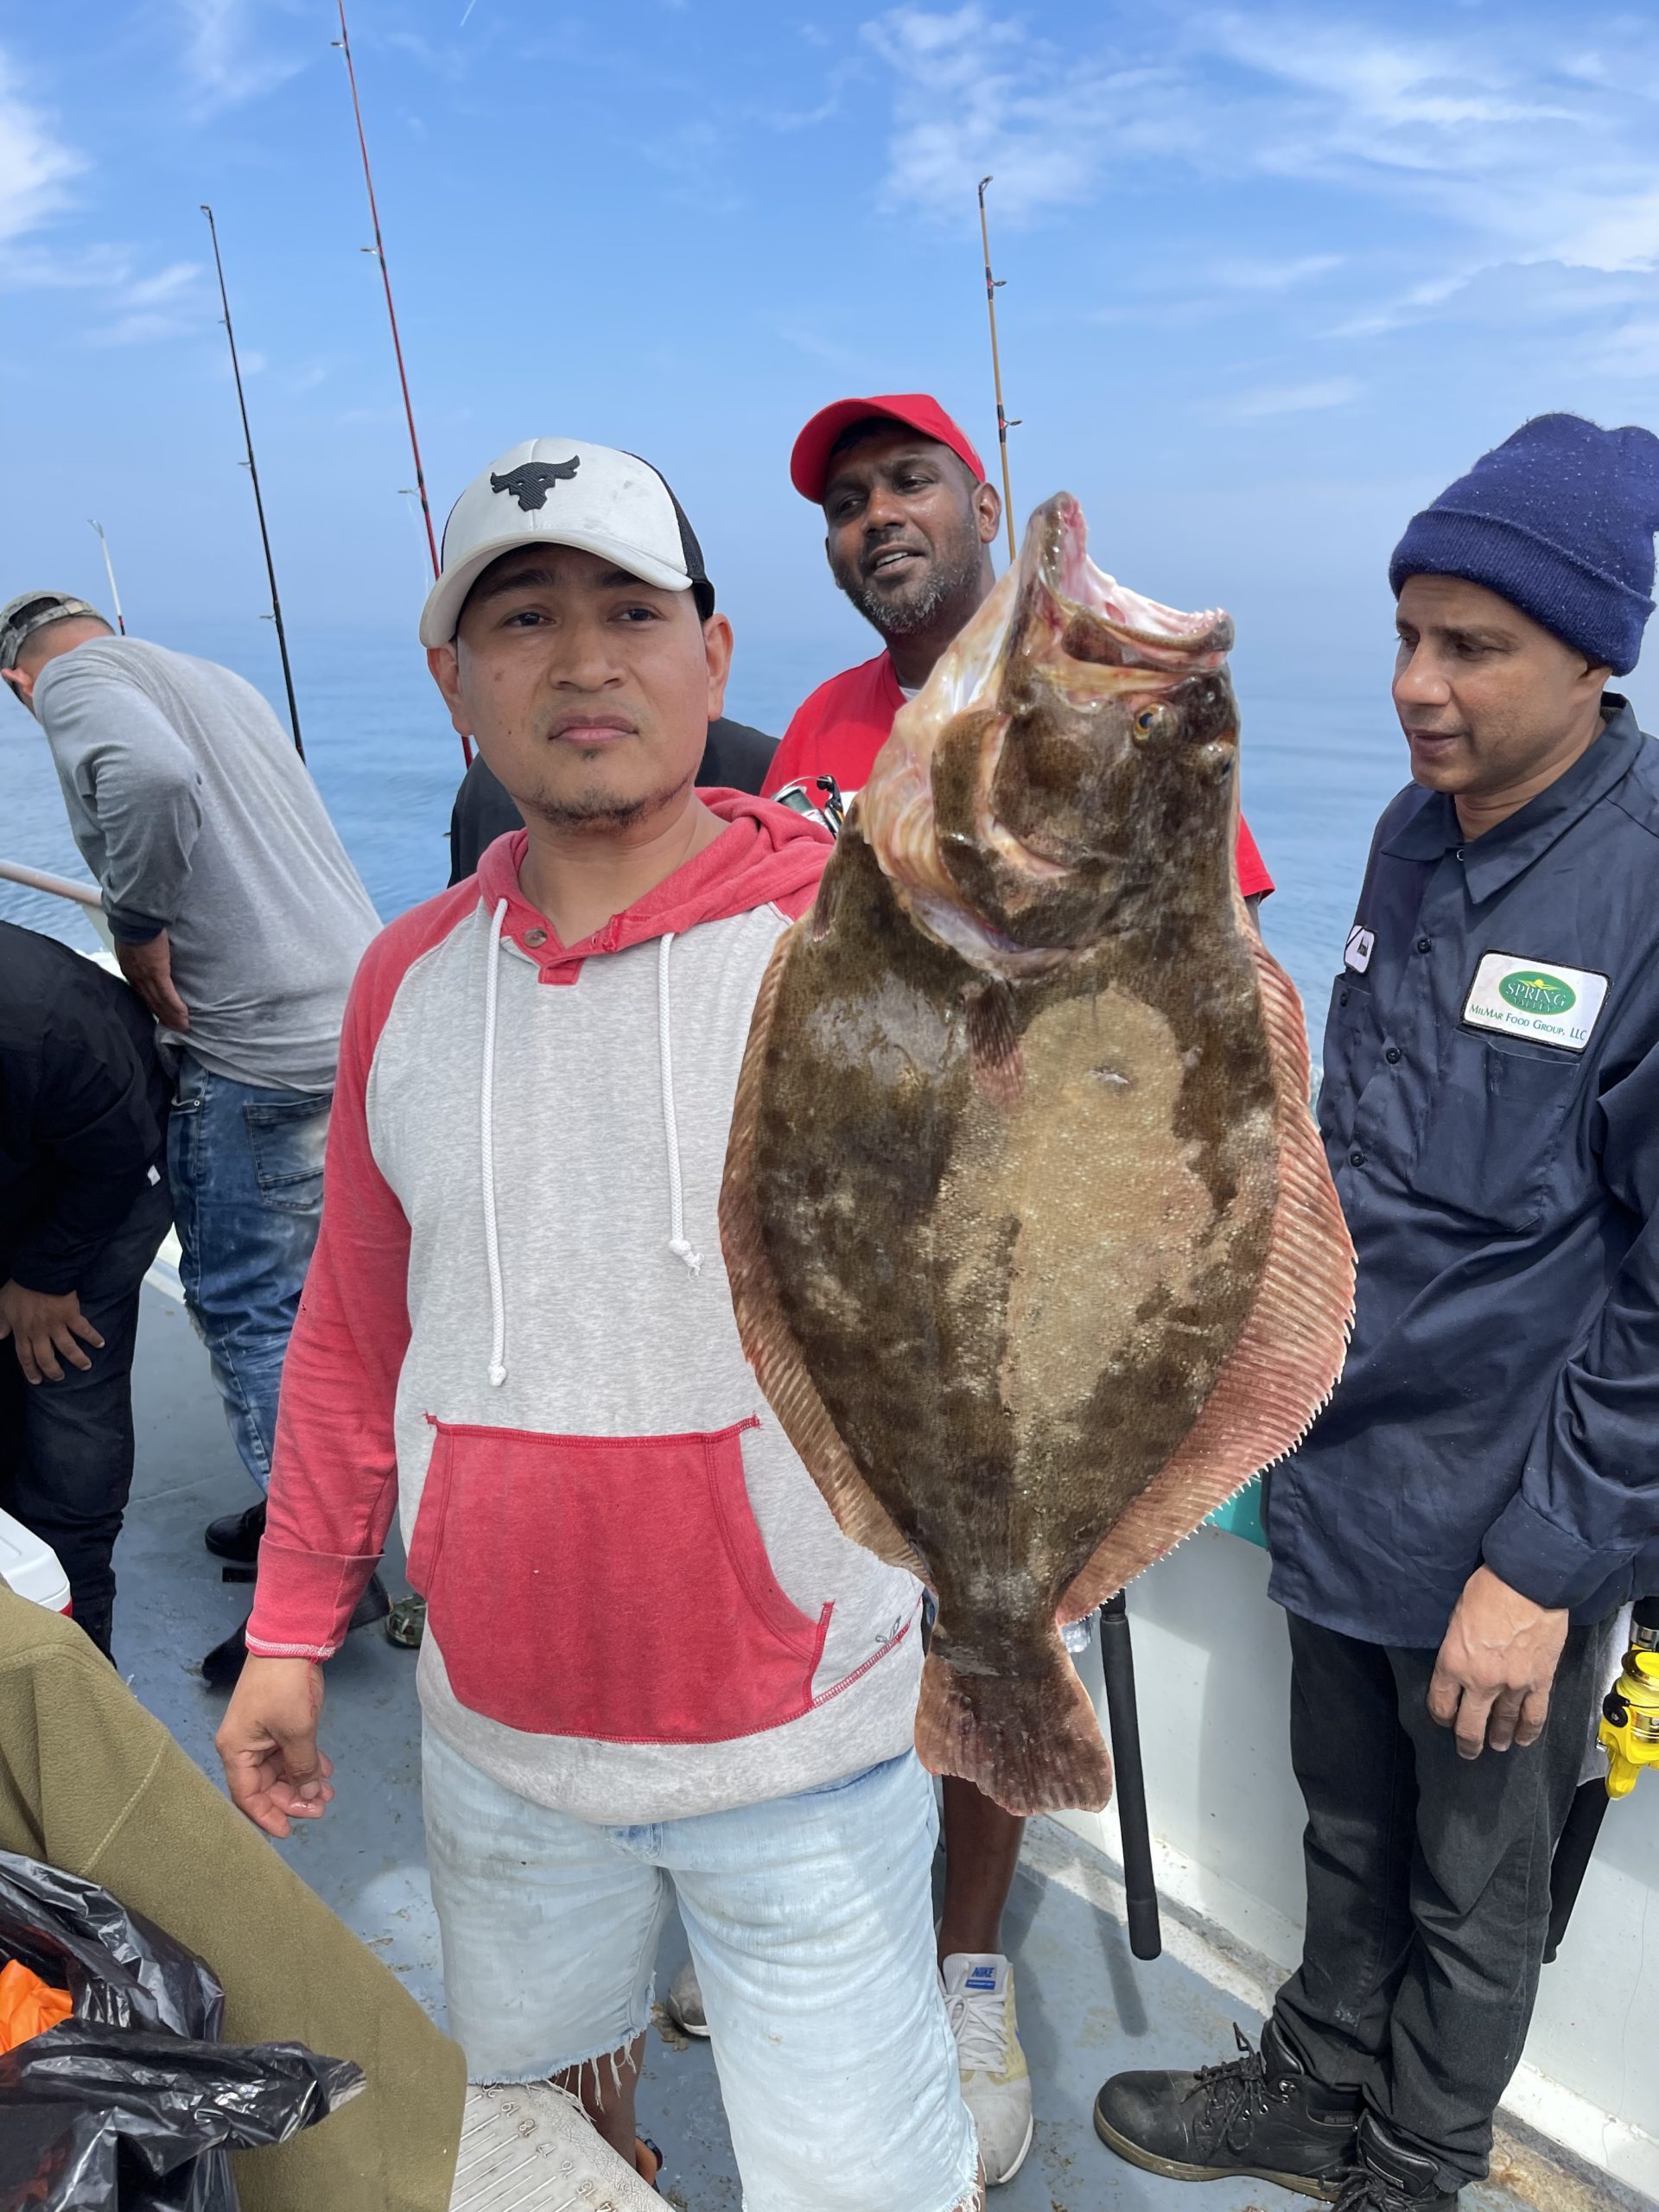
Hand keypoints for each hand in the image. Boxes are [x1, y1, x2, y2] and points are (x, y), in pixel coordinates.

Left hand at [0, 1280, 103, 1383]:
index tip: (37, 1380)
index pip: (25, 1357)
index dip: (31, 1370)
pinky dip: (93, 1337)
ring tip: (86, 1366)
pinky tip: (100, 1344)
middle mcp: (40, 1333)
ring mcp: (56, 1325)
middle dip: (53, 1371)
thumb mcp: (2, 1305)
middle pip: (46, 1358)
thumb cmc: (20, 1288)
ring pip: (67, 1349)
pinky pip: (83, 1330)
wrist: (38, 1274)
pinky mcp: (71, 1315)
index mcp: (23, 1331)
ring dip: (77, 1359)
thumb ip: (0, 1323)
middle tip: (60, 1377)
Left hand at [115, 932, 189, 1031]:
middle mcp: (136, 977)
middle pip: (151, 1002)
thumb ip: (139, 951)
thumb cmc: (134, 925)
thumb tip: (147, 953)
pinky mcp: (157, 972)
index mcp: (130, 970)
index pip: (142, 994)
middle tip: (176, 1028)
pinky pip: (167, 994)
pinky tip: (184, 1015)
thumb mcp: (132, 942)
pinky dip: (175, 1006)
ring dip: (172, 1016)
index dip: (152, 1006)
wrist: (134, 919)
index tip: (161, 1015)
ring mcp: (146, 976)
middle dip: (164, 1016)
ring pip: (159, 1001)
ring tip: (183, 1026)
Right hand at [216, 1655, 334, 1836]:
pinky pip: (287, 1750)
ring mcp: (259, 1732)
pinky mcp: (275, 1720)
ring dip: (302, 1780)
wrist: (291, 1641)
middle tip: (322, 1806)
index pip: (247, 1796)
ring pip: (279, 1768)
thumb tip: (309, 1796)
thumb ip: (302, 1768)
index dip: (268, 1816)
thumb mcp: (297, 1732)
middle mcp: (243, 1744)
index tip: (291, 1831)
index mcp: (236, 1750)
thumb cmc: (286, 1689)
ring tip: (329, 1791)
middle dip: (292, 1797)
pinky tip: (325, 1769)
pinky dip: (304, 1761)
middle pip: (264, 1784)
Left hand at [1428, 1565, 1569, 1758]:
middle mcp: (1481, 1682)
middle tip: (1467, 1751)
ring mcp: (1513, 1686)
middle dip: (1466, 1742)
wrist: (1529, 1584)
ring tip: (1495, 1745)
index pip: (1441, 1704)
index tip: (1443, 1719)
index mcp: (1453, 1663)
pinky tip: (1523, 1739)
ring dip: (1497, 1738)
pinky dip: (1528, 1732)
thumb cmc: (1487, 1590)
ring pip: (1503, 1724)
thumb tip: (1460, 1662)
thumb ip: (1456, 1648)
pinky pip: (1534, 1716)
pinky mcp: (1540, 1682)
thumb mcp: (1456, 1617)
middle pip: (1469, 1725)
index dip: (1441, 1716)